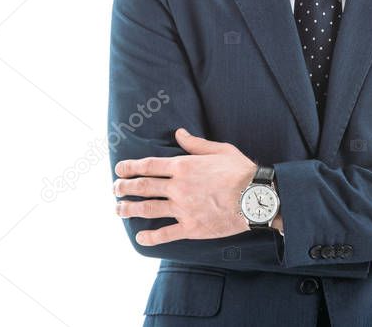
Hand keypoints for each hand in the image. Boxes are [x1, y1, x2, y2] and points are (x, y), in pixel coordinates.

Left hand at [113, 128, 256, 245]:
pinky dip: (150, 237)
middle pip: (143, 187)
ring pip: (149, 209)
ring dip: (130, 209)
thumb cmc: (240, 171)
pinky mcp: (191, 227)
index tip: (119, 169)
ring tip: (118, 209)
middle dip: (125, 187)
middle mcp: (178, 187)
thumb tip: (179, 133)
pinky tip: (140, 237)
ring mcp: (183, 209)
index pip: (149, 166)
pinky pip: (166, 233)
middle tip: (115, 189)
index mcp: (183, 166)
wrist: (256, 197)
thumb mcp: (219, 150)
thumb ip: (195, 144)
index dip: (130, 167)